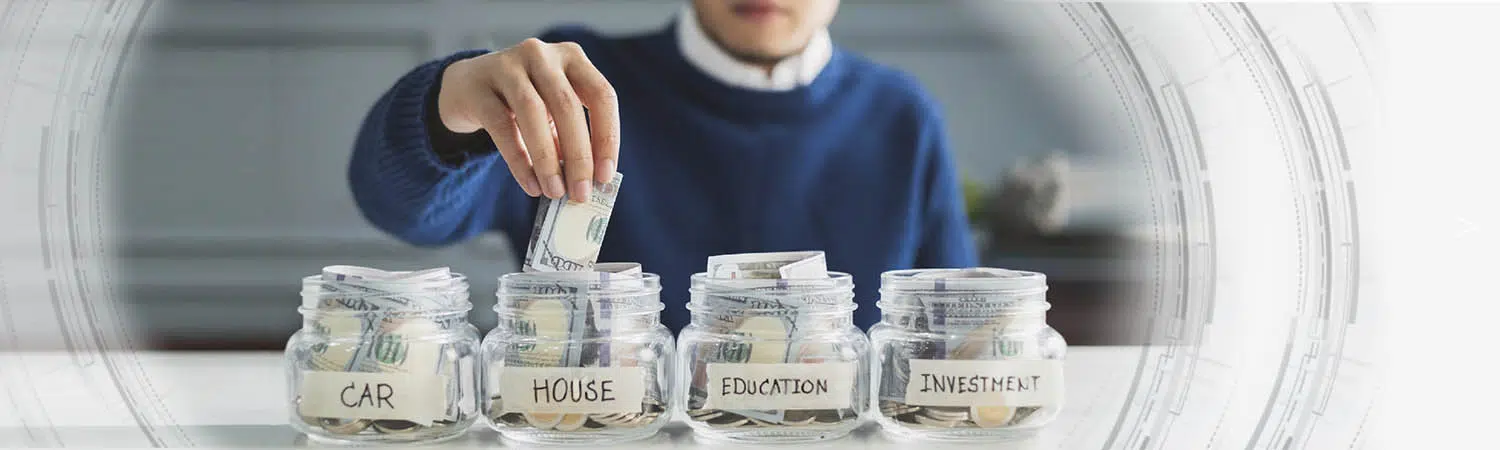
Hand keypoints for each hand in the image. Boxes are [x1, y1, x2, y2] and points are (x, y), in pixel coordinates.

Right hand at [436, 38, 618, 201]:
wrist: (467, 86)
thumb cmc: (522, 103)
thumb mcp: (552, 112)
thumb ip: (569, 139)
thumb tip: (588, 181)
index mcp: (572, 57)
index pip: (602, 95)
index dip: (607, 137)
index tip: (606, 176)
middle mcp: (542, 55)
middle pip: (567, 105)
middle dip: (579, 156)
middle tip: (582, 193)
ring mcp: (507, 65)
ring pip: (534, 113)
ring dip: (548, 159)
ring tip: (555, 191)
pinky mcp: (479, 87)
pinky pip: (502, 126)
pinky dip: (519, 160)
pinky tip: (531, 185)